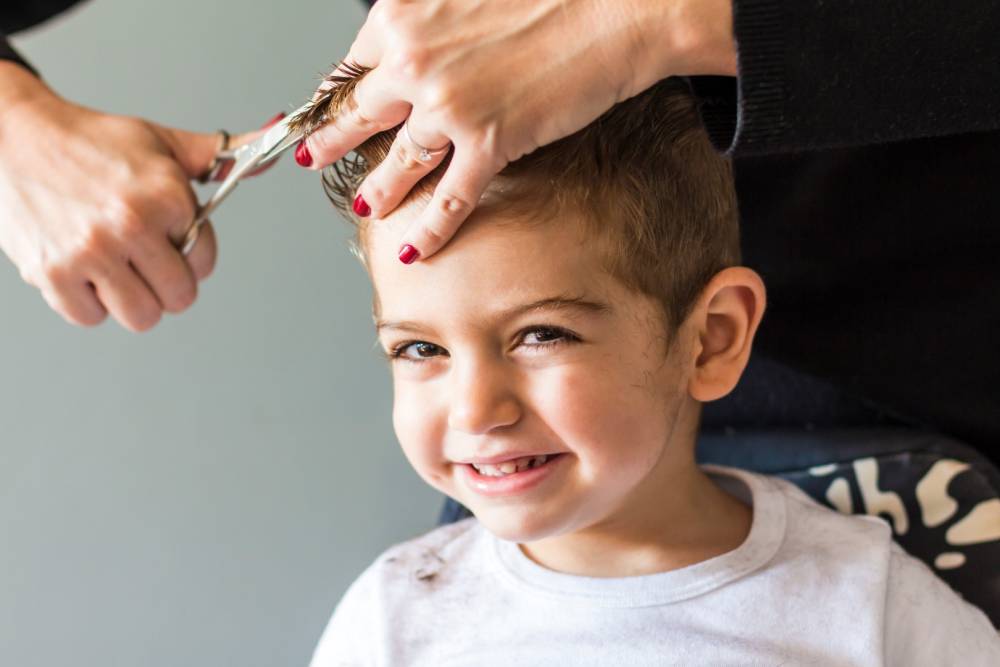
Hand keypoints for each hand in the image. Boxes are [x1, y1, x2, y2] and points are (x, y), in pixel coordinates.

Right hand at [0, 62, 281, 330]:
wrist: (11, 137)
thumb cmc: (91, 142)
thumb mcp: (161, 143)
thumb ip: (217, 157)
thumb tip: (268, 158)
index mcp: (165, 196)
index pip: (206, 260)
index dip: (191, 251)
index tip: (169, 235)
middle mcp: (129, 226)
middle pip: (179, 297)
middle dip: (168, 282)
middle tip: (145, 258)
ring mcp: (90, 253)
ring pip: (141, 317)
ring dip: (133, 299)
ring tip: (118, 267)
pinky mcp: (51, 273)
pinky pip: (90, 317)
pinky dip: (89, 303)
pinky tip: (85, 270)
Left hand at [301, 0, 735, 262]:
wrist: (613, 8)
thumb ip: (433, 21)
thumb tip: (419, 48)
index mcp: (403, 16)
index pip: (355, 62)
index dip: (342, 89)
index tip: (333, 104)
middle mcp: (413, 61)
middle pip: (360, 113)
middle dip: (331, 140)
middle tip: (313, 156)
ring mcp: (448, 107)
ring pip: (397, 161)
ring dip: (378, 189)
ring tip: (365, 206)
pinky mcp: (489, 141)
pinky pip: (450, 197)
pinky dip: (431, 228)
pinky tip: (415, 247)